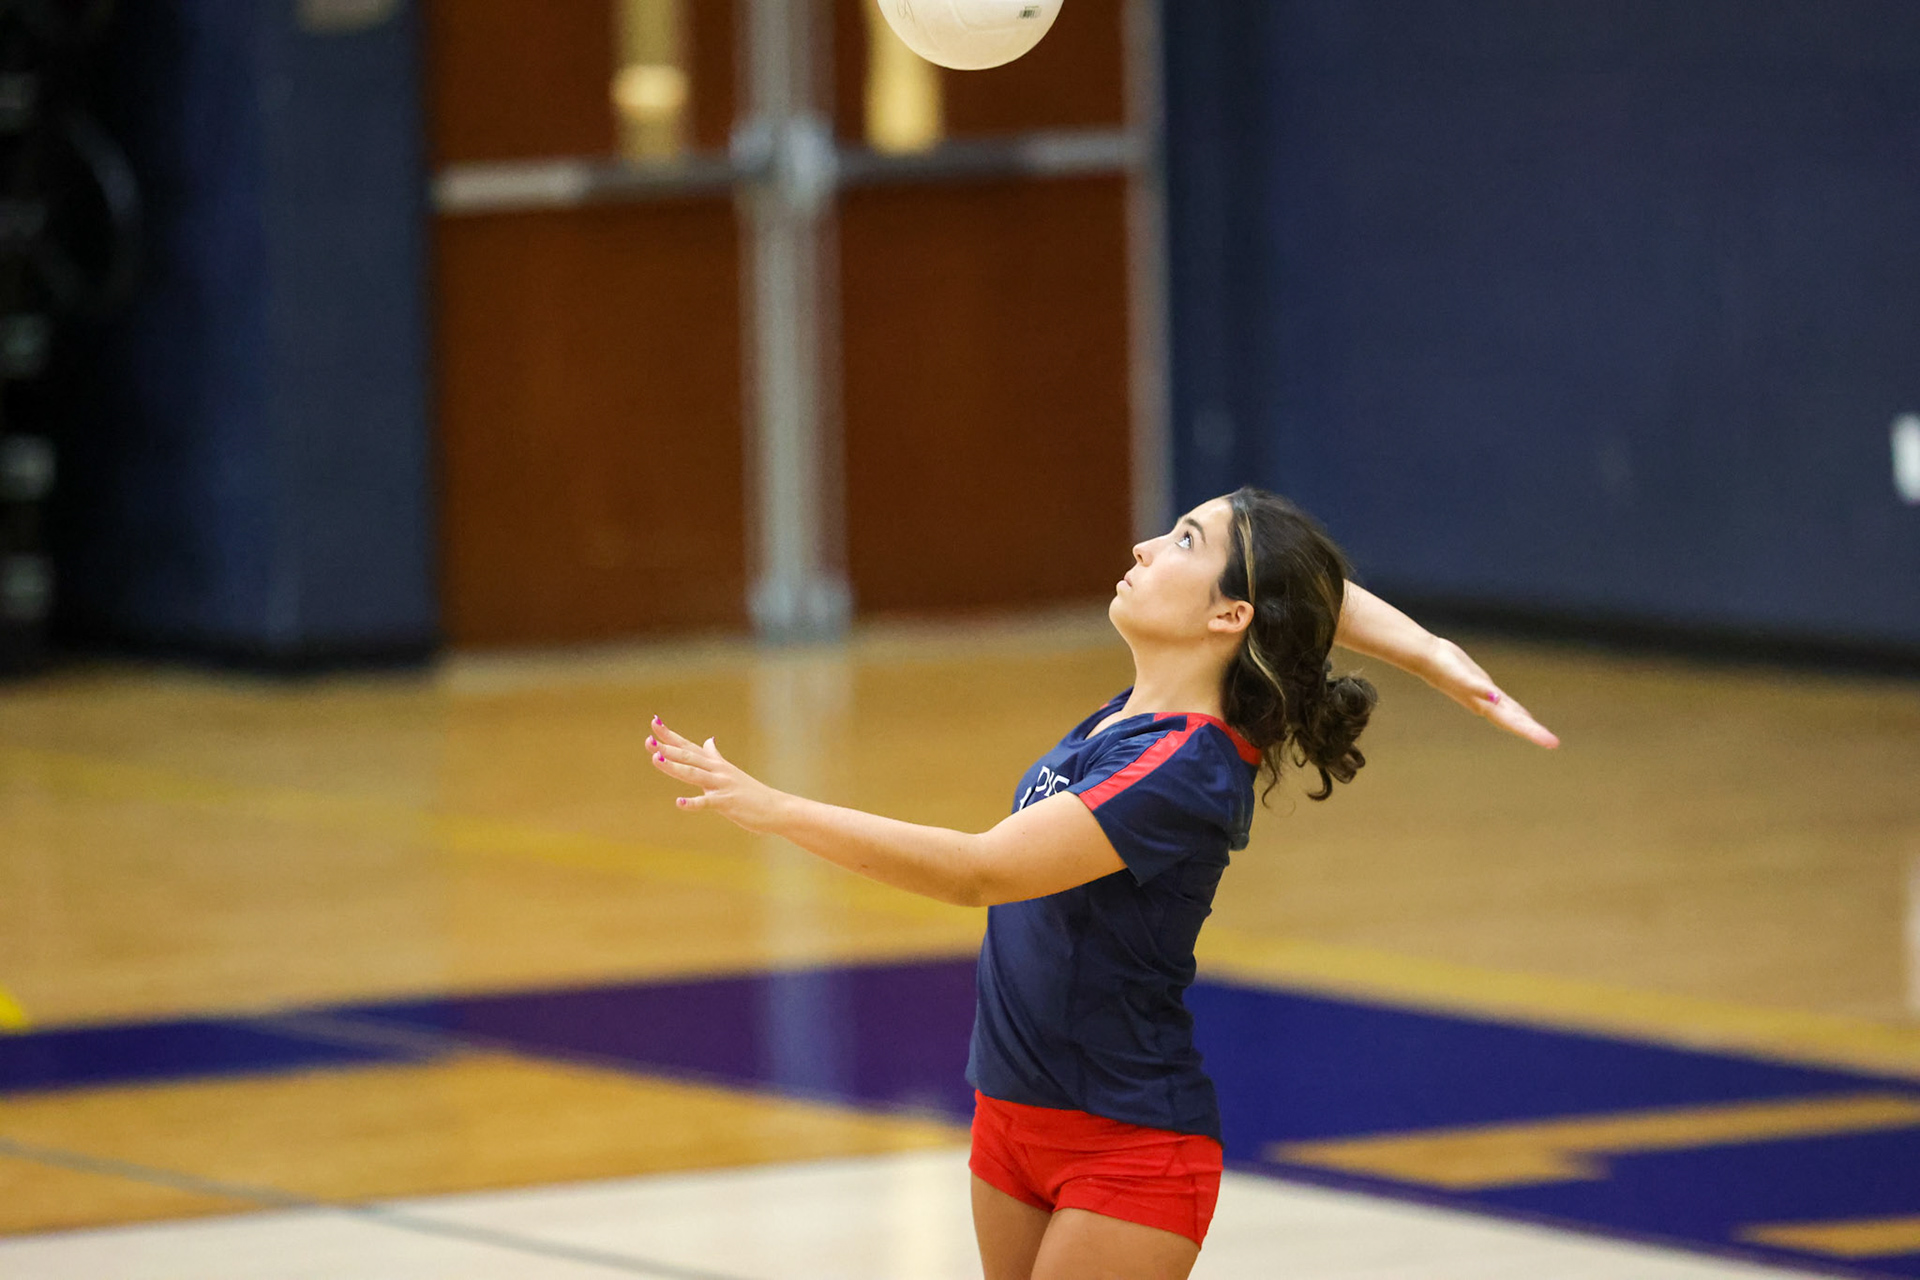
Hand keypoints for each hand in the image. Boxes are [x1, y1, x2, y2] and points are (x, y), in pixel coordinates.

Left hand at [647, 717, 788, 831]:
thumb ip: (715, 756)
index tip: (654, 722)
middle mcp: (717, 771)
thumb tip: (708, 740)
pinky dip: (693, 803)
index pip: (688, 746)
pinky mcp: (727, 802)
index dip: (671, 736)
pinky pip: (708, 802)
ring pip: (694, 774)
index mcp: (715, 764)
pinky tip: (679, 803)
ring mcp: (722, 786)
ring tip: (656, 759)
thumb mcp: (729, 770)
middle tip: (648, 740)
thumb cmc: (751, 792)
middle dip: (667, 748)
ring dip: (674, 767)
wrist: (776, 808)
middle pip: (688, 757)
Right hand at [1422, 638, 1559, 748]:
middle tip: (1553, 743)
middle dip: (1533, 732)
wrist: (1427, 658)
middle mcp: (1486, 706)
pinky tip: (1519, 712)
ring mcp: (1485, 697)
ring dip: (1525, 724)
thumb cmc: (1443, 668)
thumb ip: (1477, 688)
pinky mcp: (1483, 686)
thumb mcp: (1462, 677)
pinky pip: (1504, 702)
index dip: (1532, 732)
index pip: (1514, 723)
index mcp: (1484, 706)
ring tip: (1540, 733)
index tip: (1551, 743)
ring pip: (1511, 714)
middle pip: (1515, 722)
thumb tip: (1495, 698)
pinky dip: (1515, 710)